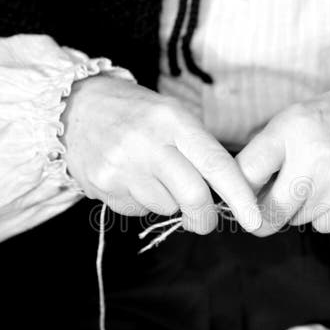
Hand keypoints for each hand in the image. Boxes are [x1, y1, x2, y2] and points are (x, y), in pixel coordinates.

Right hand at [61, 75, 260, 233]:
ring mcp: (122, 166)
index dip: (239, 196)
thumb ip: (200, 151)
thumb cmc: (137, 115)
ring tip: (152, 177)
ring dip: (169, 203)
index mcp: (173, 120)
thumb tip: (232, 194)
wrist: (75, 109)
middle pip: (193, 195)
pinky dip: (143, 202)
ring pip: (166, 207)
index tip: (254, 218)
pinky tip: (131, 179)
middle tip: (205, 220)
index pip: (215, 163)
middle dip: (205, 216)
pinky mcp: (104, 185)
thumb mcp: (172, 116)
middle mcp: (147, 142)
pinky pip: (139, 209)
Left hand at [236, 79, 329, 235]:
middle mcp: (312, 157)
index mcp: (291, 128)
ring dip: (298, 209)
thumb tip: (240, 196)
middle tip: (266, 208)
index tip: (237, 197)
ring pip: (295, 220)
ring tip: (319, 179)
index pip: (244, 174)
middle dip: (262, 217)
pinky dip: (324, 215)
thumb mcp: (298, 117)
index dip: (236, 191)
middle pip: (267, 213)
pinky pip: (322, 226)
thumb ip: (268, 152)